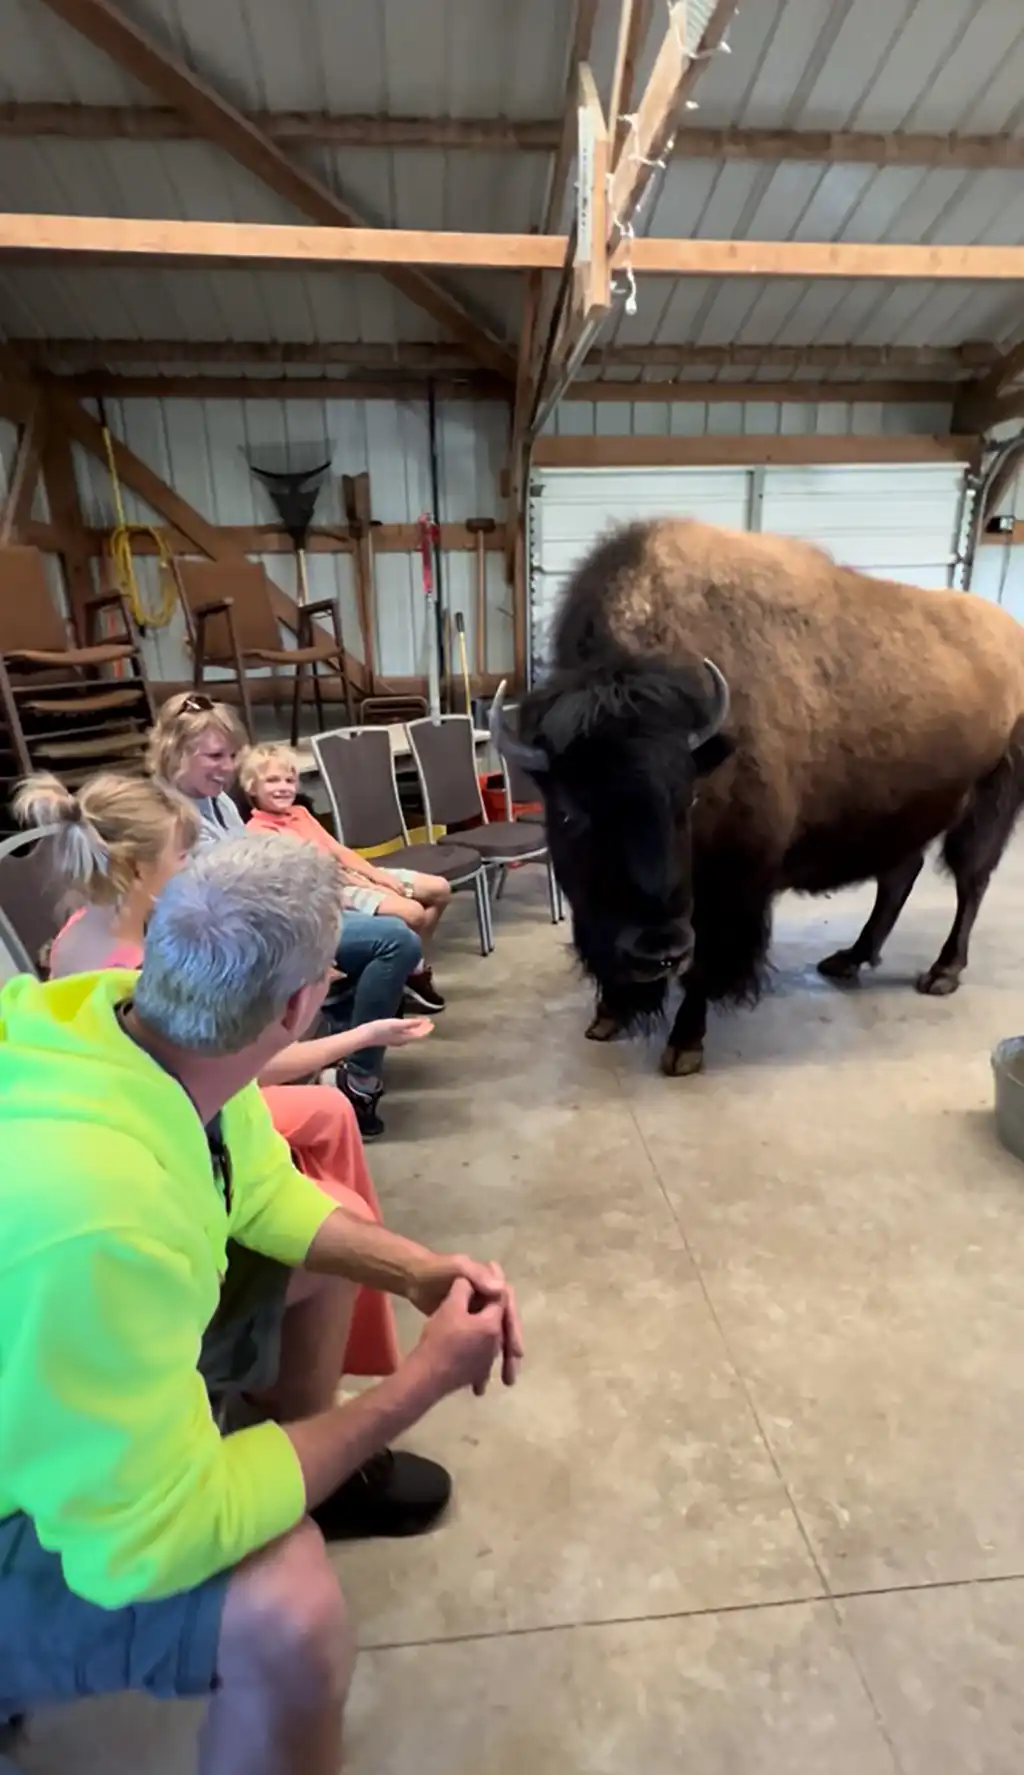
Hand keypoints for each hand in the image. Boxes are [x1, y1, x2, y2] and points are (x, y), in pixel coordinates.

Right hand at [363, 1015, 433, 1049]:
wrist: (364, 1036)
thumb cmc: (380, 1029)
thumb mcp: (396, 1024)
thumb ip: (410, 1023)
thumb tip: (424, 1022)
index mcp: (405, 1037)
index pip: (419, 1034)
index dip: (426, 1028)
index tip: (431, 1022)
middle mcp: (402, 1040)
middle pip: (415, 1035)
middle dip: (422, 1029)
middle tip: (428, 1022)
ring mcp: (395, 1040)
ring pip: (410, 1035)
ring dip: (416, 1029)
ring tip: (420, 1024)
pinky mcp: (390, 1038)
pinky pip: (404, 1034)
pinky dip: (409, 1030)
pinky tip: (406, 1028)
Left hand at [408, 1255, 523, 1386]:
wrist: (410, 1279)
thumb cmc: (433, 1272)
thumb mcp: (457, 1267)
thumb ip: (477, 1276)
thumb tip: (502, 1287)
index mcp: (489, 1287)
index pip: (507, 1311)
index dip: (513, 1331)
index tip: (516, 1353)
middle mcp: (486, 1301)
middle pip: (502, 1330)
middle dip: (508, 1354)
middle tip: (510, 1379)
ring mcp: (474, 1315)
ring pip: (490, 1342)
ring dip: (494, 1364)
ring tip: (493, 1386)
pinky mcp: (462, 1325)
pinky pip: (475, 1348)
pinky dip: (476, 1365)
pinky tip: (476, 1384)